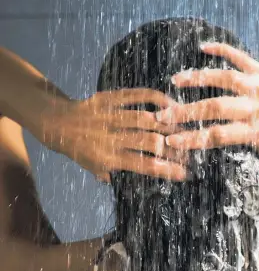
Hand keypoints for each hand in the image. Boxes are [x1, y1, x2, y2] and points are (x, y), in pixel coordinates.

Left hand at [42, 89, 186, 182]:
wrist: (56, 123)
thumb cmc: (79, 149)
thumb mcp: (93, 168)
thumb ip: (116, 174)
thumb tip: (143, 175)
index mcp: (108, 158)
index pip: (142, 166)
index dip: (166, 169)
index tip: (184, 172)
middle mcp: (110, 138)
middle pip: (148, 142)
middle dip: (172, 147)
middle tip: (189, 149)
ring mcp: (109, 116)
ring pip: (145, 119)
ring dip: (168, 124)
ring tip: (185, 128)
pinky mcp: (108, 98)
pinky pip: (135, 95)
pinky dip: (155, 97)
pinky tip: (170, 103)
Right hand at [156, 43, 258, 178]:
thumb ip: (257, 170)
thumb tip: (238, 179)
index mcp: (257, 130)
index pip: (219, 135)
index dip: (194, 139)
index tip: (172, 141)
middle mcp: (256, 106)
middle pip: (216, 107)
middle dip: (187, 112)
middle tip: (163, 115)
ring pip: (226, 79)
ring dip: (199, 78)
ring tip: (175, 80)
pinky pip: (243, 58)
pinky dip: (223, 50)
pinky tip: (203, 47)